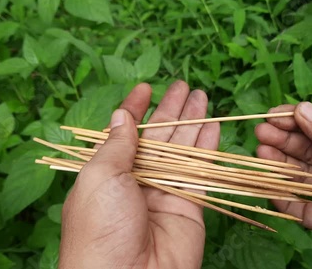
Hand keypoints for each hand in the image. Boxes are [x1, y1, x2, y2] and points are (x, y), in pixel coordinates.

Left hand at [59, 81, 219, 267]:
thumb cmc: (100, 227)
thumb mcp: (99, 177)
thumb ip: (116, 145)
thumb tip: (122, 115)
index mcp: (108, 172)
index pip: (125, 132)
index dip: (135, 108)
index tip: (145, 87)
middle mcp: (136, 180)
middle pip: (158, 137)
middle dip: (170, 109)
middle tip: (183, 84)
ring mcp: (164, 192)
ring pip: (182, 149)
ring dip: (192, 122)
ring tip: (200, 95)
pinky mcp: (189, 206)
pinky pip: (201, 171)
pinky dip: (208, 147)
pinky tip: (212, 125)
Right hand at [255, 102, 311, 268]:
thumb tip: (302, 110)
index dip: (298, 119)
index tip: (272, 116)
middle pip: (310, 149)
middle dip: (284, 139)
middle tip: (261, 133)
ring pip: (303, 176)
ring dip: (280, 165)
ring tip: (260, 153)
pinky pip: (303, 210)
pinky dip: (285, 200)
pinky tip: (269, 187)